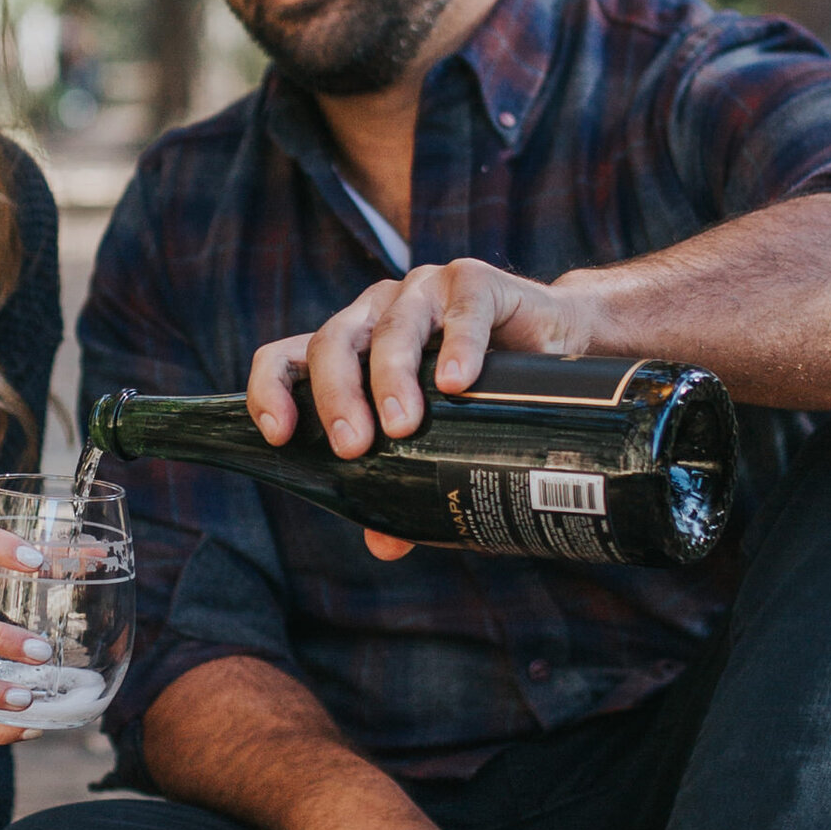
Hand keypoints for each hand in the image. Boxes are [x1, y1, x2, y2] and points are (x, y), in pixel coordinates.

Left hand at [244, 262, 593, 556]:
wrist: (559, 342)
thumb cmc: (481, 393)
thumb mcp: (438, 437)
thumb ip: (404, 484)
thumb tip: (383, 546)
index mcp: (352, 345)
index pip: (285, 357)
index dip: (271, 390)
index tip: (281, 435)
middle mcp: (377, 311)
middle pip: (334, 343)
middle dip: (337, 396)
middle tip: (354, 447)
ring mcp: (424, 291)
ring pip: (393, 328)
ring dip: (391, 377)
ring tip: (403, 425)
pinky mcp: (476, 283)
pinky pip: (462, 312)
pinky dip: (459, 346)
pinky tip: (457, 382)